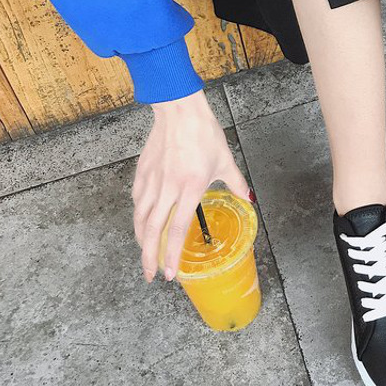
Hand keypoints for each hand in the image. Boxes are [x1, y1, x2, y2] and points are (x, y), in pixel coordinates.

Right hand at [132, 90, 252, 282]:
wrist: (179, 110)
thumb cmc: (204, 133)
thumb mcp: (225, 160)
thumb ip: (235, 183)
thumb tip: (248, 199)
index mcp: (190, 187)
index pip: (178, 229)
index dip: (172, 254)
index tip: (170, 273)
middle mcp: (168, 187)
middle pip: (153, 230)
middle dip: (150, 257)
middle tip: (151, 275)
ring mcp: (152, 180)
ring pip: (141, 218)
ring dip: (141, 241)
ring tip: (145, 256)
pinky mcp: (142, 172)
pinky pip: (137, 201)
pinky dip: (138, 217)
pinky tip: (141, 225)